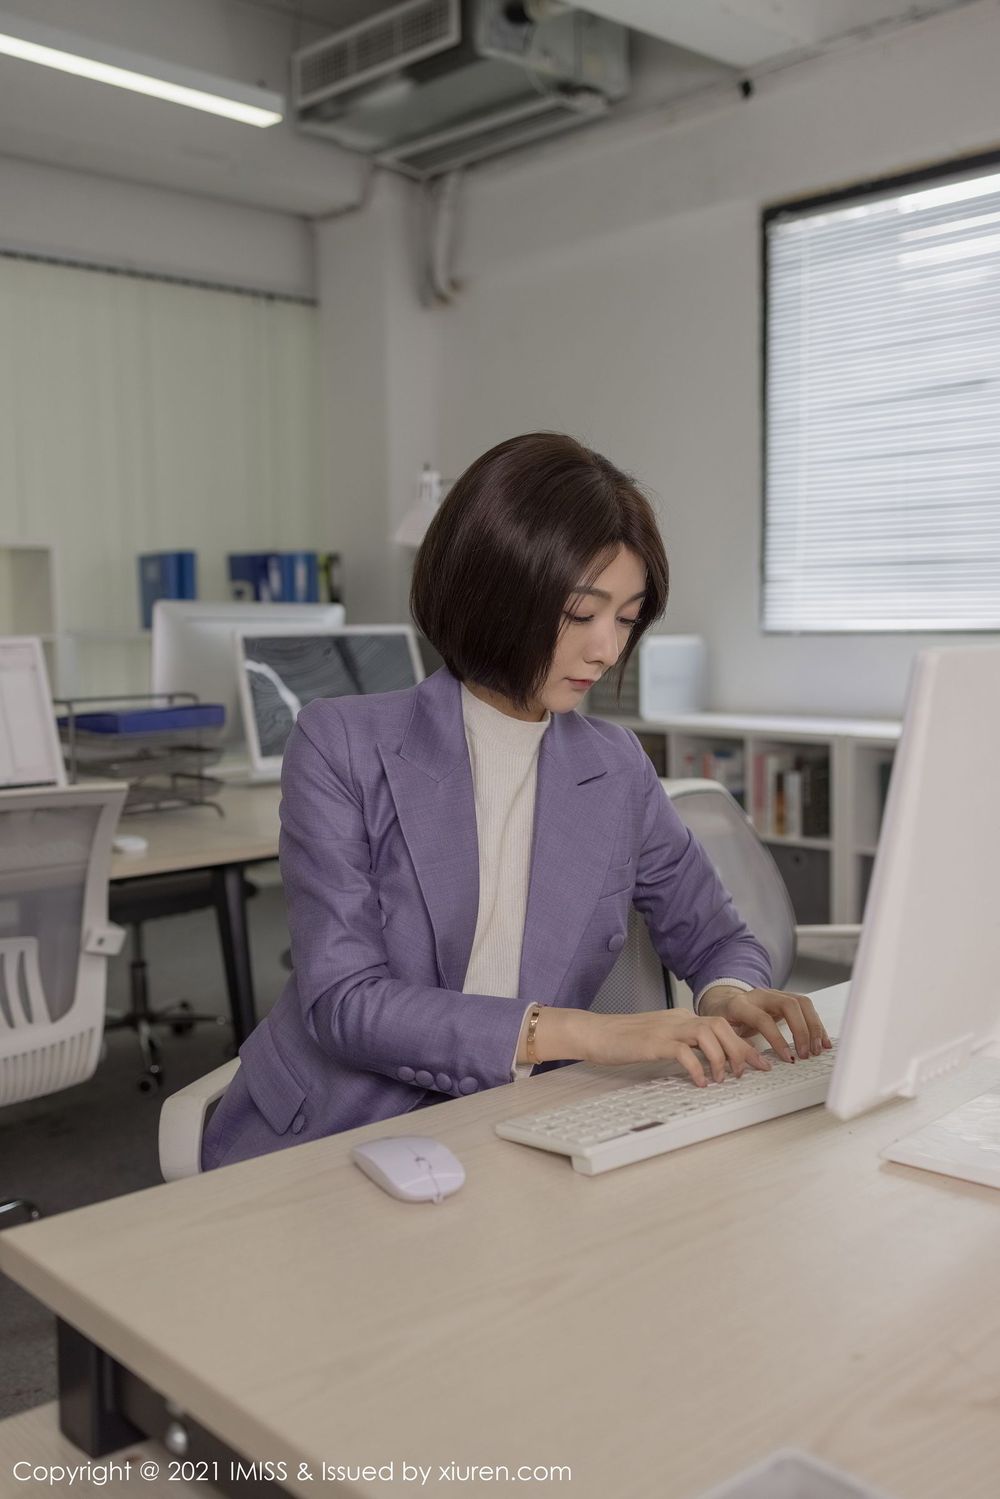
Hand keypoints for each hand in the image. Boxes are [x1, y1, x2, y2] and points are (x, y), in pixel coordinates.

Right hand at [582, 1009, 773, 1087]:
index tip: (758, 1062)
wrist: (594, 1032)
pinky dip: (696, 1068)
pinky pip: (684, 1052)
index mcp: (682, 1018)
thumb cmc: (623, 1040)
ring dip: (721, 1058)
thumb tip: (706, 1062)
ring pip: (708, 1033)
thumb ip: (683, 1045)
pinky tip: (699, 1083)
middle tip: (748, 1073)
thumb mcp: (660, 1039)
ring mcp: (666, 1029)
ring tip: (721, 1079)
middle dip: (740, 1050)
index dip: (743, 1044)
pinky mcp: (653, 1042)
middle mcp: (679, 1019)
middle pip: (721, 1026)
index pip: (722, 1025)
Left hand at [697, 985, 831, 1064]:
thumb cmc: (723, 1018)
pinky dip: (816, 1024)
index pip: (763, 1018)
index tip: (788, 1058)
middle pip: (789, 1005)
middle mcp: (760, 995)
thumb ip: (735, 1045)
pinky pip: (806, 1008)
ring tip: (817, 1049)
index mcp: (740, 1004)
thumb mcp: (721, 1032)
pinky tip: (821, 1040)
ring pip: (802, 1003)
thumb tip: (754, 1064)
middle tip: (806, 1054)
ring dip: (813, 1027)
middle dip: (802, 1031)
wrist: (723, 1001)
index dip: (777, 1039)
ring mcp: (774, 994)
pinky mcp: (786, 998)